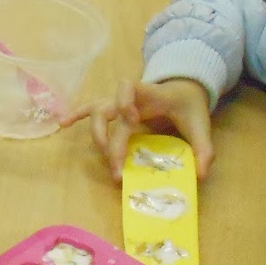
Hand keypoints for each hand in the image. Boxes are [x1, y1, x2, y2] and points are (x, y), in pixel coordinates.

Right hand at [60, 79, 214, 181]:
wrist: (184, 89)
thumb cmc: (189, 107)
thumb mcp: (201, 125)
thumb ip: (204, 150)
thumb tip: (199, 176)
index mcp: (149, 94)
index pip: (129, 88)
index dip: (125, 102)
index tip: (132, 121)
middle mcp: (129, 98)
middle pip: (106, 111)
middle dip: (108, 138)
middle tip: (117, 165)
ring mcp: (118, 104)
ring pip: (96, 113)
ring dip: (96, 134)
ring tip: (101, 155)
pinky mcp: (114, 110)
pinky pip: (90, 110)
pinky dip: (76, 115)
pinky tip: (61, 124)